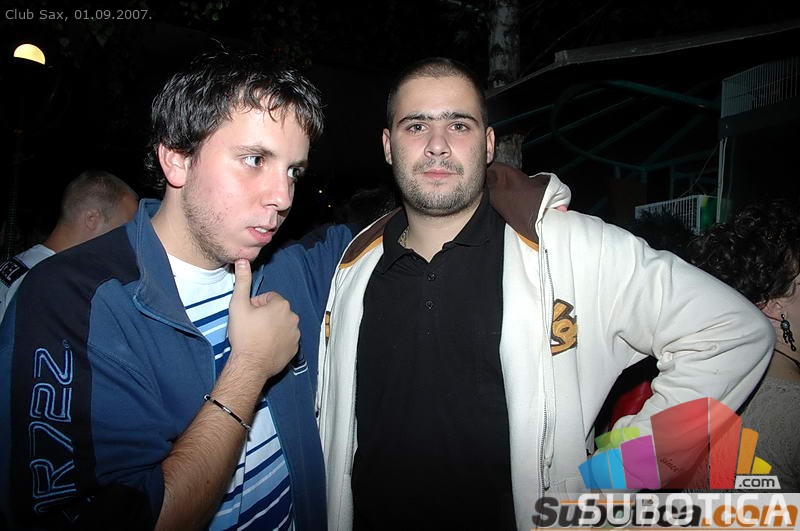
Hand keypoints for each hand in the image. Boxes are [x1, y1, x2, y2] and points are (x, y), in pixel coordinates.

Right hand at [228, 259, 299, 379]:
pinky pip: (286, 339)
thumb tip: (243, 261)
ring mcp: (296, 334)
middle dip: (265, 316)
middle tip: (252, 327)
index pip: (268, 298)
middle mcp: (293, 318)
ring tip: (258, 337)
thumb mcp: (238, 305)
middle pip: (276, 311)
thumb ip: (243, 281)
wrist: (250, 364)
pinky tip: (265, 346)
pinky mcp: (295, 348)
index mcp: (281, 305)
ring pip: (282, 325)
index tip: (248, 316)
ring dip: (272, 328)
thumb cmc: (244, 335)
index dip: (256, 305)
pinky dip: (278, 341)